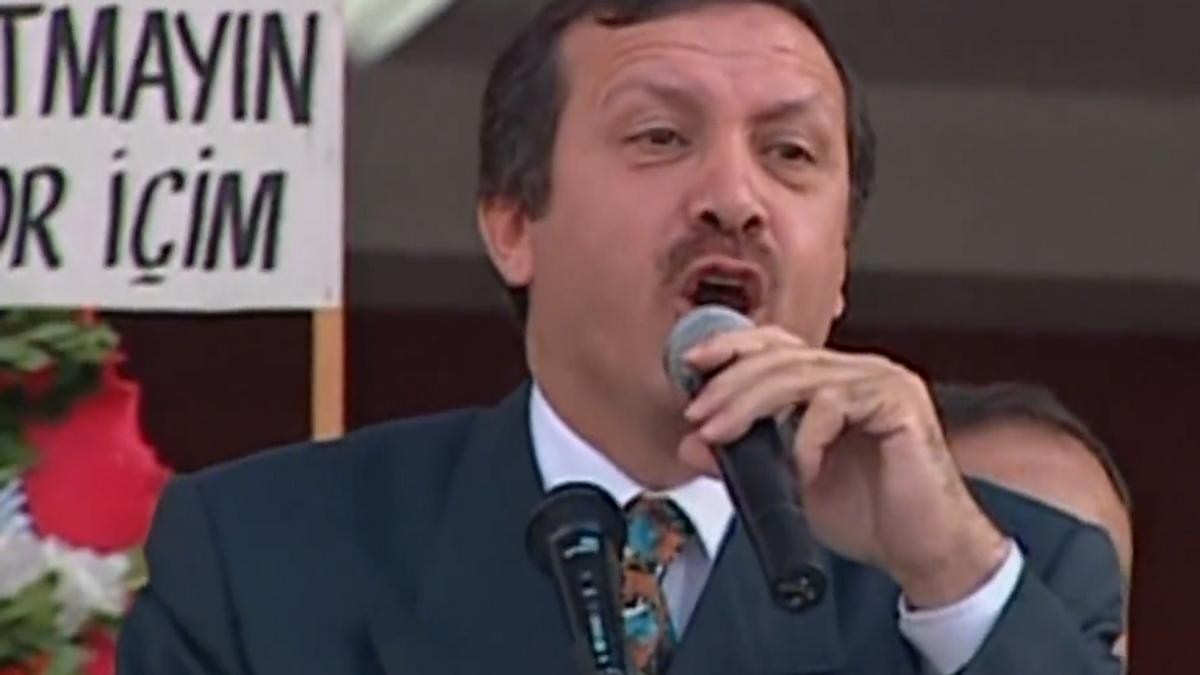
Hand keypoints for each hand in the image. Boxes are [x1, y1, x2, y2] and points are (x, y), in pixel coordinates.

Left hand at [678, 326, 1009, 607]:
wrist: (923, 552)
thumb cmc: (870, 516)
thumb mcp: (789, 484)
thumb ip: (744, 460)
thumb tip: (693, 444)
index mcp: (836, 381)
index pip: (778, 346)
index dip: (733, 347)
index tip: (691, 364)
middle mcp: (859, 372)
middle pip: (782, 355)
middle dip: (729, 383)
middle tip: (698, 415)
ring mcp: (882, 381)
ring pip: (800, 374)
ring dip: (749, 404)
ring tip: (721, 435)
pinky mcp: (899, 402)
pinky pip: (834, 403)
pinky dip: (805, 437)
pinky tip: (799, 469)